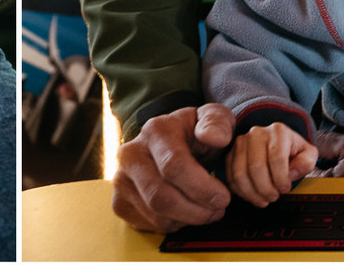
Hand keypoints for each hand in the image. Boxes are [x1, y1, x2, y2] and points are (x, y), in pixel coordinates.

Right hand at [110, 103, 235, 232]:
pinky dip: (174, 224)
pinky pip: (150, 225)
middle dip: (196, 211)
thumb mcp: (213, 119)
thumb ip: (218, 123)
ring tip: (205, 209)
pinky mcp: (120, 202)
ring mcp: (121, 179)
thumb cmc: (195, 134)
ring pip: (156, 215)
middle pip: (160, 196)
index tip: (223, 198)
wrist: (170, 144)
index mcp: (154, 131)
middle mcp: (131, 154)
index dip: (202, 188)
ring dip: (188, 219)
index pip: (174, 166)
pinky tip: (184, 211)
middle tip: (217, 210)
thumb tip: (214, 137)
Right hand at [224, 122, 315, 207]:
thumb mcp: (308, 154)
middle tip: (274, 197)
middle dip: (266, 188)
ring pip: (240, 173)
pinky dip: (241, 192)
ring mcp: (241, 143)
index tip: (285, 188)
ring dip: (252, 193)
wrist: (275, 145)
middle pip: (256, 167)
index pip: (276, 159)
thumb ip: (306, 162)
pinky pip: (231, 177)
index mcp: (278, 131)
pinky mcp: (230, 154)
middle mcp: (257, 133)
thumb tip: (291, 173)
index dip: (281, 179)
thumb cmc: (291, 151)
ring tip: (263, 199)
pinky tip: (252, 196)